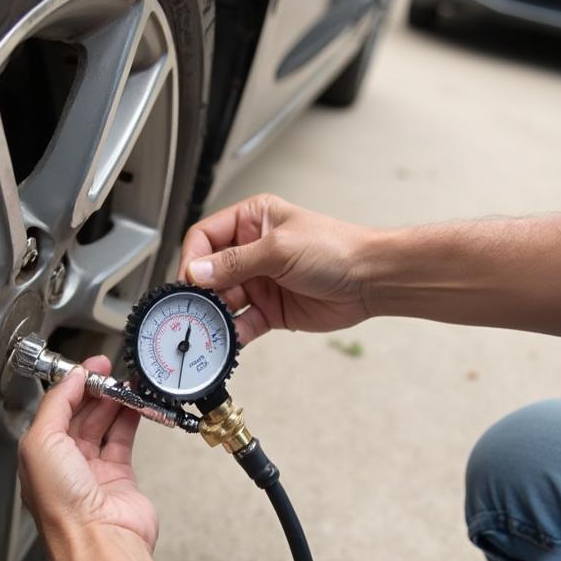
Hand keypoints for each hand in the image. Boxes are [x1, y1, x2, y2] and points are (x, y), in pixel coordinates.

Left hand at [19, 355, 157, 551]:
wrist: (101, 541)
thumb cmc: (64, 507)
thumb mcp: (42, 442)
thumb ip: (57, 404)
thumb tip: (72, 379)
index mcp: (39, 456)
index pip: (54, 410)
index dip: (71, 386)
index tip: (88, 368)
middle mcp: (64, 464)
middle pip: (80, 415)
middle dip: (94, 390)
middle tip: (109, 372)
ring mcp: (93, 471)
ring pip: (103, 424)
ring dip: (114, 402)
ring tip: (125, 384)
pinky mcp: (120, 477)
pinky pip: (124, 439)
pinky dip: (130, 419)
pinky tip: (135, 404)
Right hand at [177, 193, 374, 344]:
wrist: (371, 281)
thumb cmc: (337, 249)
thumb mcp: (279, 249)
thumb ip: (235, 262)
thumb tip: (198, 271)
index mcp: (252, 221)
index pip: (205, 237)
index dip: (193, 258)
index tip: (189, 279)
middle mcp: (251, 250)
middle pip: (209, 272)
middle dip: (201, 291)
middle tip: (194, 307)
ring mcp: (259, 281)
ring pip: (223, 300)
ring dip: (215, 314)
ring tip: (211, 325)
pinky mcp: (269, 309)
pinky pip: (242, 323)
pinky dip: (233, 333)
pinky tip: (230, 338)